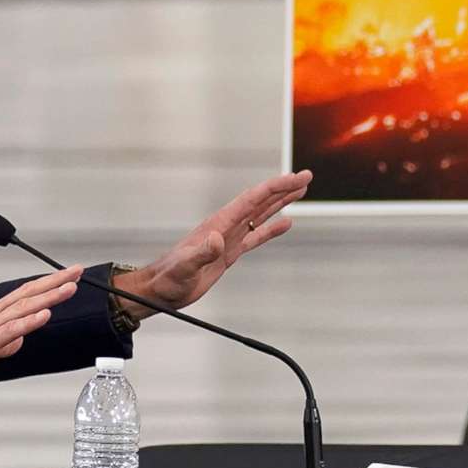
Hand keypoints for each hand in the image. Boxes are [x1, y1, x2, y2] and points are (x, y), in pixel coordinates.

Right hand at [0, 266, 82, 411]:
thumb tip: (18, 340)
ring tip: (69, 288)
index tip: (69, 275)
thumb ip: (4, 342)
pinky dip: (28, 322)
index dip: (48, 283)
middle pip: (27, 294)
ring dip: (48, 297)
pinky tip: (45, 315)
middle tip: (77, 271)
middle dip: (55, 281)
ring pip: (22, 308)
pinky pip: (10, 331)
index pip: (25, 294)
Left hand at [117, 172, 312, 312]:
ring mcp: (229, 237)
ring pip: (260, 214)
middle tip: (306, 177)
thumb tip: (217, 239)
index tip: (295, 178)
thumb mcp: (184, 267)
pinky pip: (256, 236)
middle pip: (260, 201)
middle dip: (283, 188)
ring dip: (280, 202)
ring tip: (300, 191)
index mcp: (219, 223)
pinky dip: (272, 229)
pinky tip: (285, 223)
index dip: (275, 187)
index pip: (252, 199)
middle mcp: (226, 225)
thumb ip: (201, 253)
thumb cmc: (168, 278)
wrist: (161, 290)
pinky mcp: (230, 252)